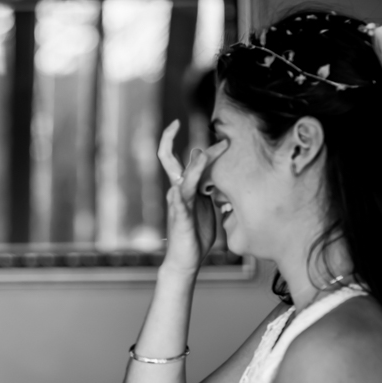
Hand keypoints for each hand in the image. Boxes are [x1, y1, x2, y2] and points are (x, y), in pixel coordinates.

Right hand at [157, 120, 226, 274]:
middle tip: (175, 123)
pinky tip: (177, 191)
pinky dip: (178, 198)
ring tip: (202, 155)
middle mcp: (177, 192)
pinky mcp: (181, 221)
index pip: (183, 158)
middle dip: (169, 140)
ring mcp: (177, 205)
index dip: (192, 143)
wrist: (186, 259)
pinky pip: (178, 206)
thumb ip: (207, 186)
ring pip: (181, 180)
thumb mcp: (205, 203)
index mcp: (184, 187)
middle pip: (170, 161)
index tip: (197, 127)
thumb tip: (212, 169)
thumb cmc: (196, 232)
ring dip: (193, 167)